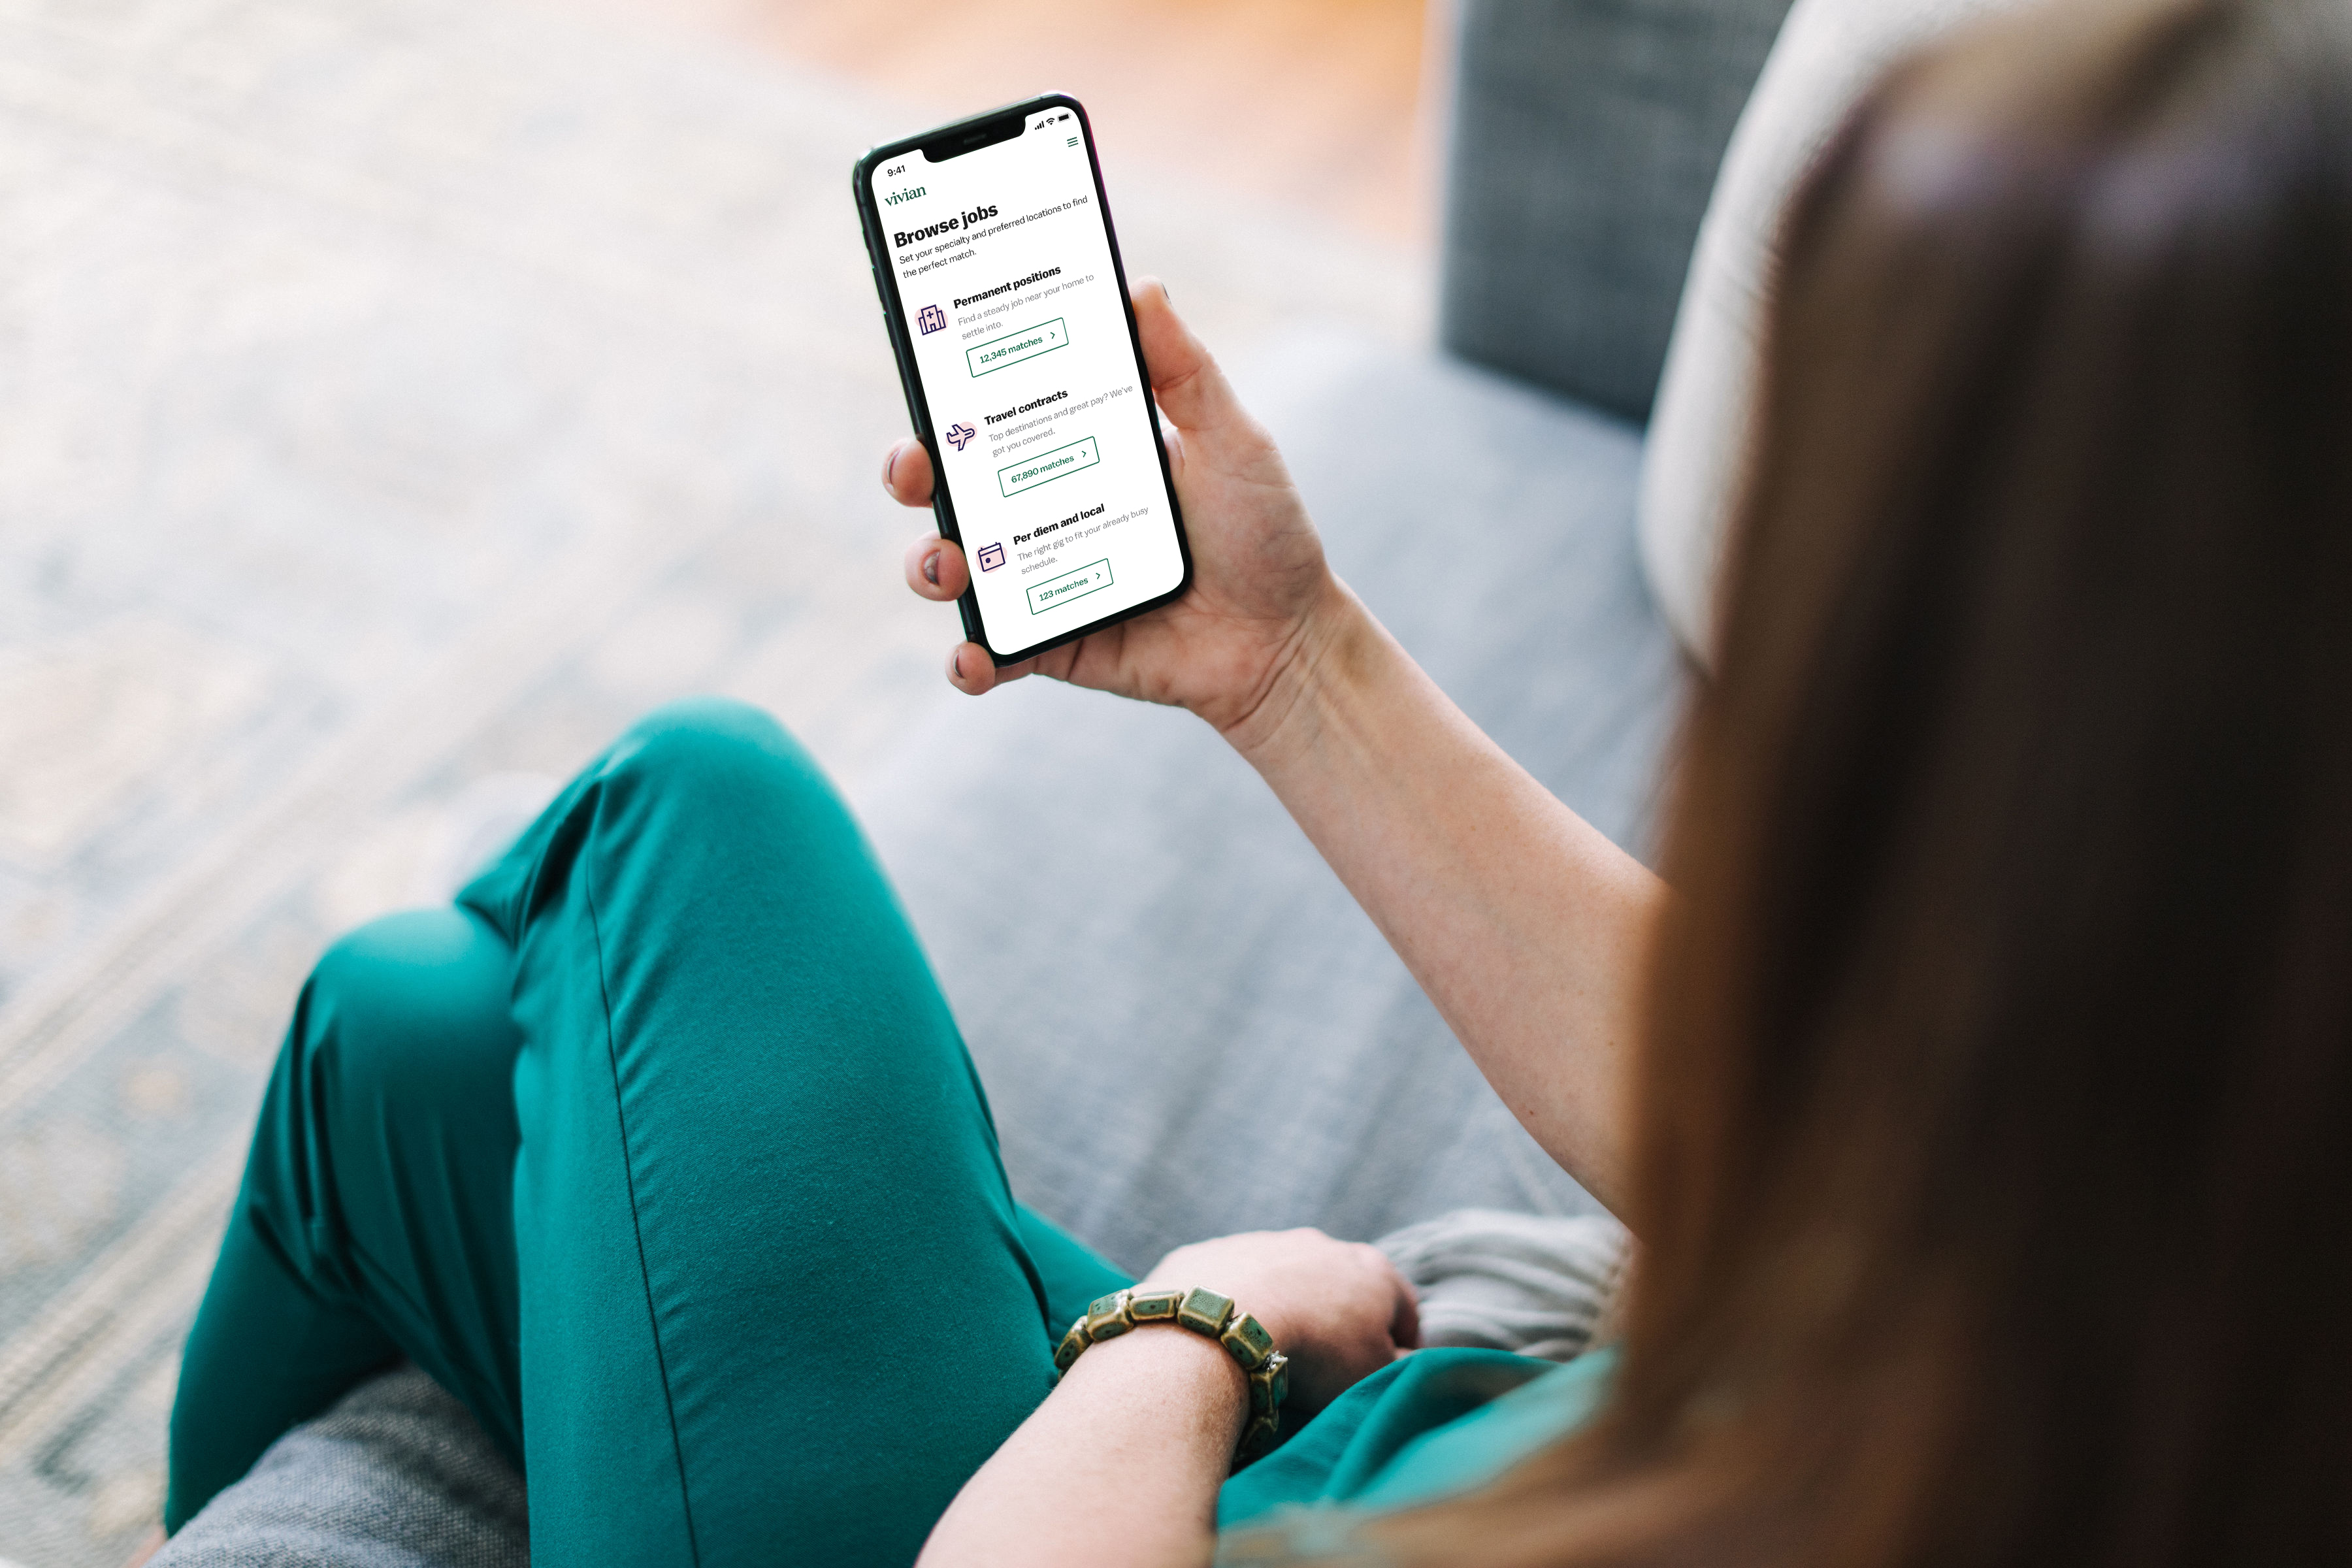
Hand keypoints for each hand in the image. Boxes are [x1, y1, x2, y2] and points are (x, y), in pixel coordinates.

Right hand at [888, 278, 1349, 743]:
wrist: (1289, 638)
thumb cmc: (1263, 531)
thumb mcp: (1231, 439)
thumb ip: (1184, 370)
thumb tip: (1141, 286)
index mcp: (1073, 450)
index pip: (990, 411)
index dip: (944, 390)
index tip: (922, 357)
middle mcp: (1043, 512)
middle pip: (947, 485)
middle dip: (909, 470)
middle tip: (915, 464)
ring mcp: (1040, 581)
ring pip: (952, 568)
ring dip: (928, 563)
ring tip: (951, 564)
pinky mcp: (1053, 647)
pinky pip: (989, 658)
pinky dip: (970, 660)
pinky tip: (977, 656)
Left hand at [1136, 1227, 1418, 1421]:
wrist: (1227, 1324)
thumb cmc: (1315, 1353)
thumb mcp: (1375, 1373)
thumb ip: (1402, 1366)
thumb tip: (1410, 1358)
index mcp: (1373, 1270)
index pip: (1403, 1307)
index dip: (1401, 1342)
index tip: (1385, 1369)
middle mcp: (1323, 1245)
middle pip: (1344, 1285)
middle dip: (1341, 1318)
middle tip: (1326, 1362)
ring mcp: (1266, 1242)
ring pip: (1287, 1278)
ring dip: (1288, 1306)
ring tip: (1272, 1349)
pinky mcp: (1217, 1251)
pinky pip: (1234, 1280)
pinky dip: (1238, 1303)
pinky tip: (1229, 1334)